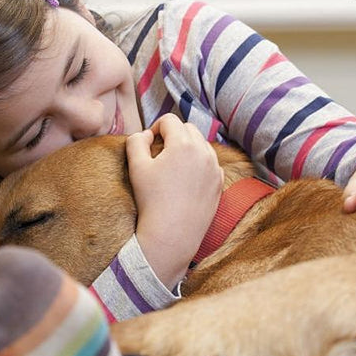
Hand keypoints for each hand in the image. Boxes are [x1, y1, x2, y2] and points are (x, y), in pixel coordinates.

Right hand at [125, 114, 223, 288]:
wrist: (172, 234)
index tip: (149, 143)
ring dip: (187, 147)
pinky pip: (210, 162)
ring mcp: (214, 167)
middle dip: (173, 134)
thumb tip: (146, 134)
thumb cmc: (152, 200)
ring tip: (173, 166)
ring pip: (201, 144)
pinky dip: (199, 163)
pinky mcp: (219, 182)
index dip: (155, 127)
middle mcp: (203, 151)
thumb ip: (136, 141)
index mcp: (183, 144)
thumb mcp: (136, 167)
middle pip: (188, 128)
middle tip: (160, 153)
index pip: (169, 120)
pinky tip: (186, 179)